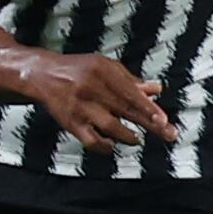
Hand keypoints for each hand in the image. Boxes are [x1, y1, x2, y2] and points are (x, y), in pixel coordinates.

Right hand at [20, 52, 175, 150]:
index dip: (148, 108)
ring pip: (111, 127)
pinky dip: (105, 146)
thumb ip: (130, 80)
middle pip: (126, 110)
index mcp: (102, 72)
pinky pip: (91, 141)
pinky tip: (112, 144)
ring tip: (136, 139)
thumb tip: (157, 90)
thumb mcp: (105, 67)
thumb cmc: (79, 70)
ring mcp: (81, 107)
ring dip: (128, 136)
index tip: (163, 119)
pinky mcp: (71, 123)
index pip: (130, 93)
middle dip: (150, 124)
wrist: (43, 75)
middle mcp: (92, 89)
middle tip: (169, 134)